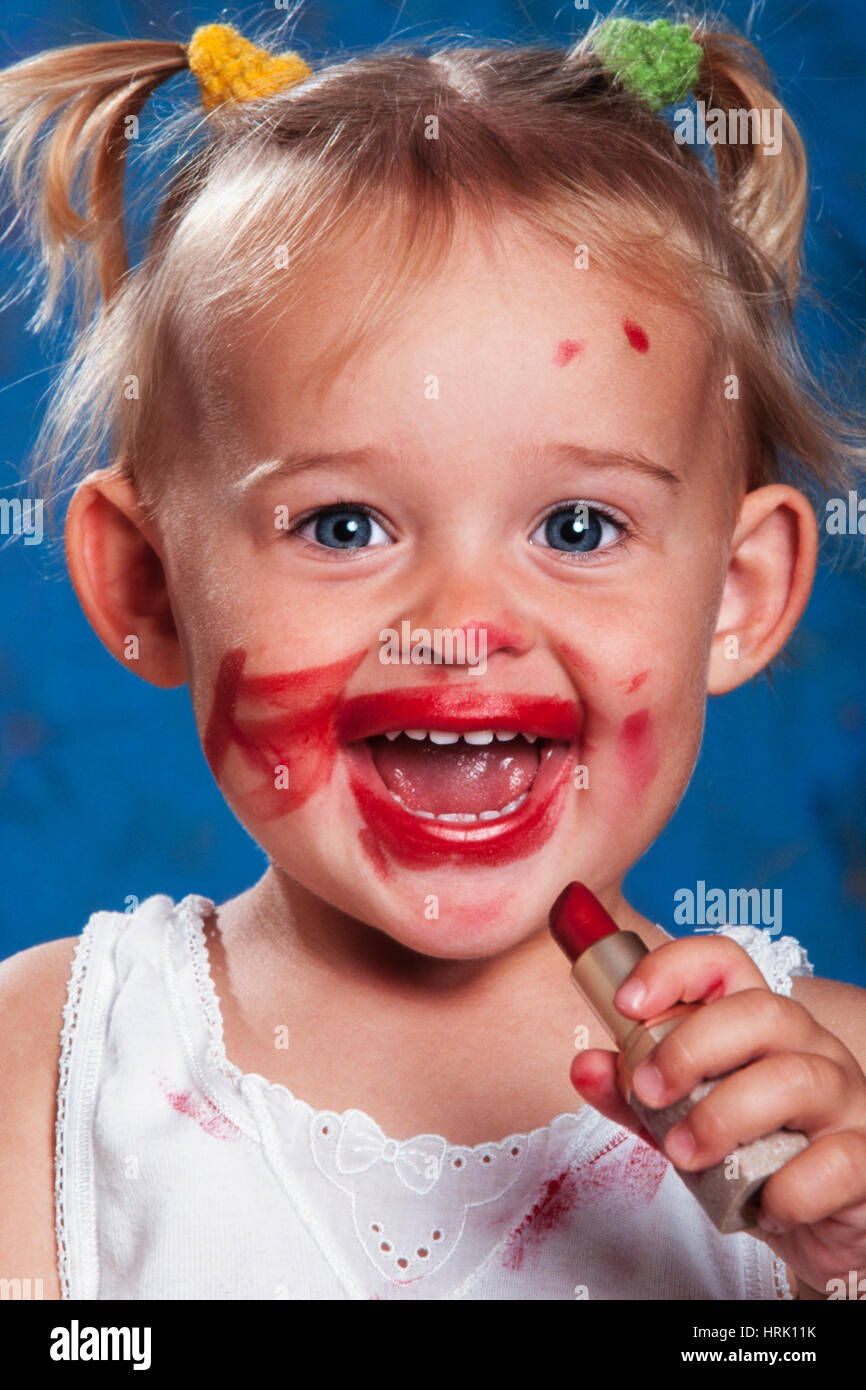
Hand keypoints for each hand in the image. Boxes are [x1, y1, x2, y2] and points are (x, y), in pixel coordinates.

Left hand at [569, 933, 865, 1297]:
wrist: (817, 1229)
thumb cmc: (749, 1159)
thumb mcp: (681, 1122)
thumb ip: (635, 1095)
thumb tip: (585, 1066)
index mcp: (759, 1025)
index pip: (725, 962)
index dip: (674, 969)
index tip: (626, 1004)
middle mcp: (809, 1047)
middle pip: (760, 1011)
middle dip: (691, 1048)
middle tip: (649, 1093)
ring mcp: (846, 1099)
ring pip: (793, 1079)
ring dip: (723, 1117)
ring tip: (685, 1155)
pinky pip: (833, 1162)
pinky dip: (787, 1187)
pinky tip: (762, 1206)